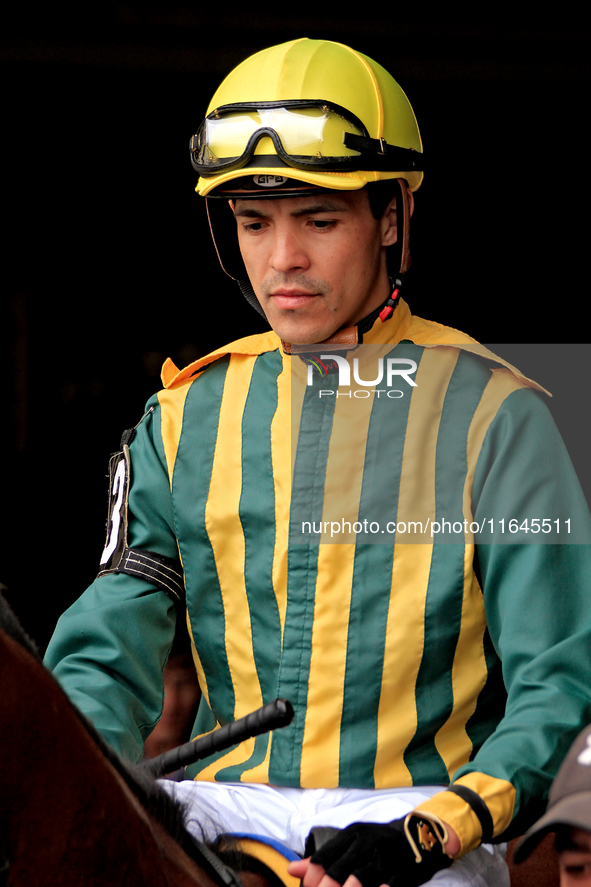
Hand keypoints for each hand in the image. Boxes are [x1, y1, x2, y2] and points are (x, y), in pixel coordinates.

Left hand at [287, 816, 453, 886]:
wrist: (415, 836)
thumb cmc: (375, 843)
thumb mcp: (349, 843)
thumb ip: (323, 858)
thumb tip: (292, 869)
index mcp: (351, 834)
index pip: (328, 853)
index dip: (315, 872)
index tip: (308, 886)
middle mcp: (367, 841)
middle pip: (344, 865)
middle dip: (330, 884)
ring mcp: (386, 854)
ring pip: (365, 873)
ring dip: (353, 886)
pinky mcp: (403, 869)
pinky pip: (391, 882)